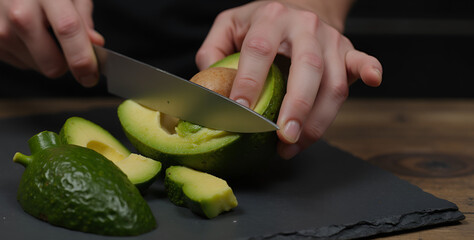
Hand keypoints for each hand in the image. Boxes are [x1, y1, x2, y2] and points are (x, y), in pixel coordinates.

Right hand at [0, 0, 104, 86]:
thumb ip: (82, 16)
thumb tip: (95, 44)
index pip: (68, 31)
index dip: (83, 59)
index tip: (91, 75)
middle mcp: (19, 14)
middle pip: (52, 64)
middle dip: (66, 62)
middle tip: (67, 46)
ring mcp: (2, 31)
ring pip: (39, 68)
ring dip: (46, 56)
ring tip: (39, 29)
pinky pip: (23, 64)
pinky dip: (30, 53)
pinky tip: (24, 33)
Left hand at [196, 0, 382, 158]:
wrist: (300, 2)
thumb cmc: (261, 22)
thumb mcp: (230, 25)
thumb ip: (214, 50)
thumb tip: (207, 85)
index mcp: (270, 18)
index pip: (259, 50)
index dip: (250, 82)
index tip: (241, 113)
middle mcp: (303, 26)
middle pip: (306, 68)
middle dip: (297, 106)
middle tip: (283, 136)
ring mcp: (329, 38)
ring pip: (333, 81)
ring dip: (319, 118)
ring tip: (297, 145)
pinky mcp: (347, 49)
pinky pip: (362, 60)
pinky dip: (368, 71)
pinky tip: (373, 82)